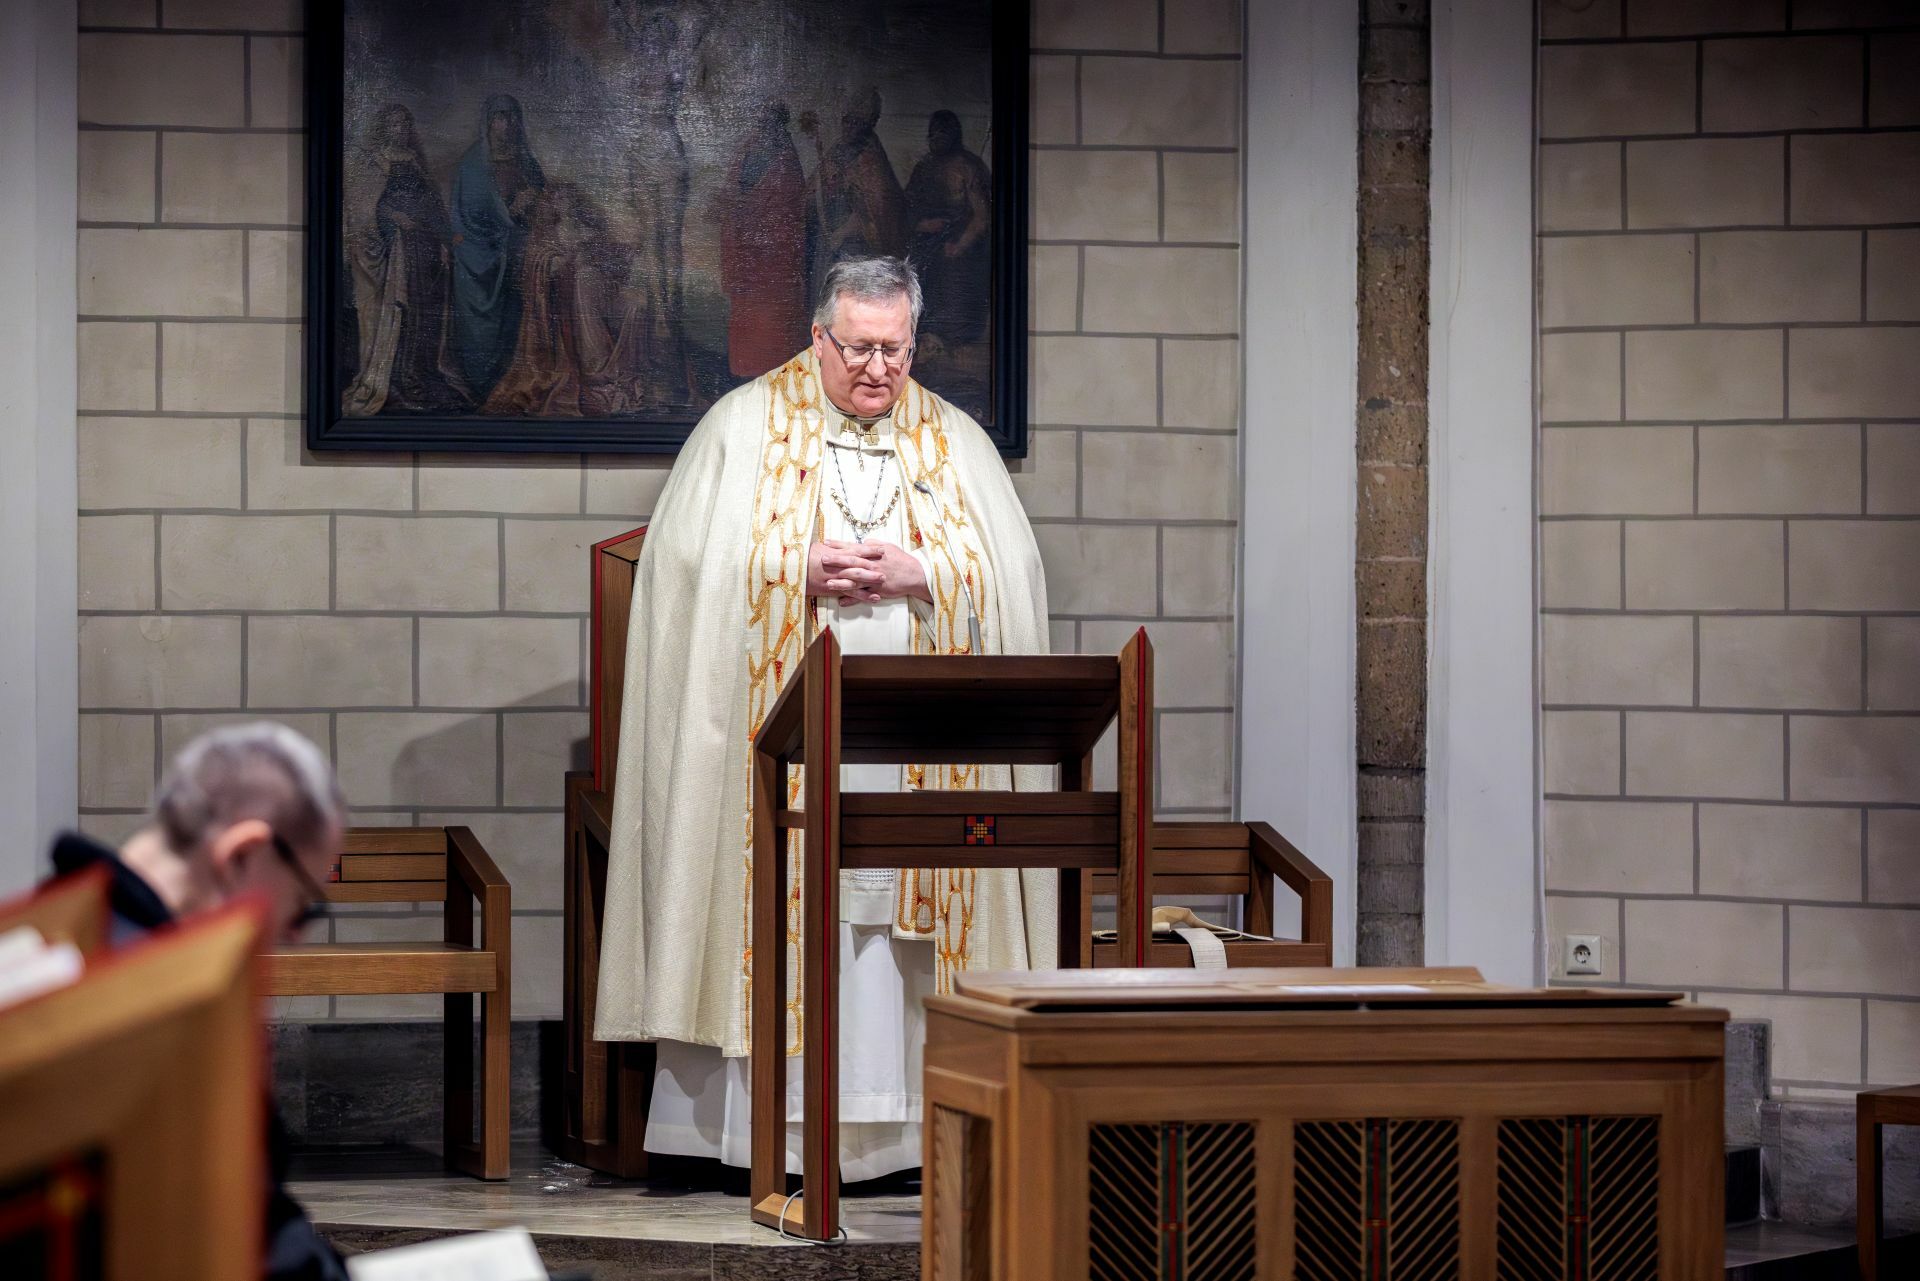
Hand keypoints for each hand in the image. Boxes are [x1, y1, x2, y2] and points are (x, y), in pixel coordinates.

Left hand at [807, 539, 929, 605]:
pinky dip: (852, 599)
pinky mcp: (877, 591)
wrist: (915, 575)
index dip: (839, 545)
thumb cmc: (901, 560)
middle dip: (836, 561)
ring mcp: (874, 579)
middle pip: (851, 562)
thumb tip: (862, 542)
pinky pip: (863, 596)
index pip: (853, 547)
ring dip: (841, 583)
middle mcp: (872, 565)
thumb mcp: (888, 547)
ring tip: (828, 583)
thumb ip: (873, 544)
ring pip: (855, 581)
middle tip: (822, 559)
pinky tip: (841, 602)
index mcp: (873, 553)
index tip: (826, 543)